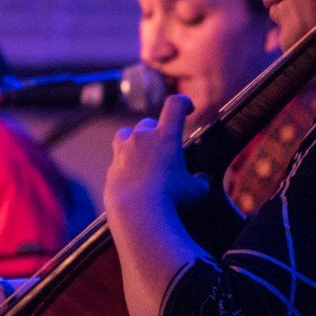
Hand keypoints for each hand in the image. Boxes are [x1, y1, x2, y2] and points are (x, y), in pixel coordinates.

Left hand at [104, 94, 208, 218]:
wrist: (136, 213)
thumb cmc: (170, 199)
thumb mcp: (195, 191)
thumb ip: (200, 182)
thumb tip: (203, 181)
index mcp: (165, 136)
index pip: (175, 105)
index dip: (184, 102)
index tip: (189, 108)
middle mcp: (142, 138)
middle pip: (148, 123)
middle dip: (157, 131)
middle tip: (164, 147)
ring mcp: (123, 152)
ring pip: (125, 134)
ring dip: (134, 140)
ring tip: (142, 155)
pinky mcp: (112, 169)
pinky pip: (118, 161)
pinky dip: (125, 166)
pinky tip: (133, 180)